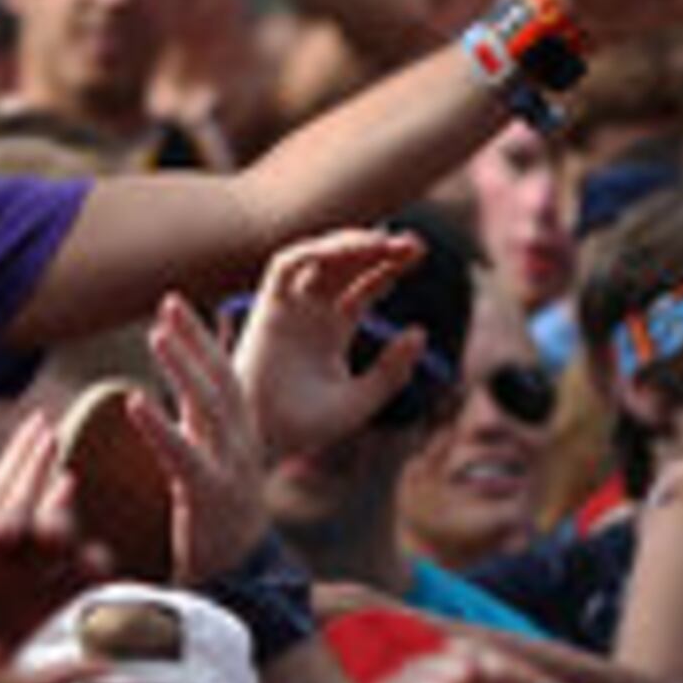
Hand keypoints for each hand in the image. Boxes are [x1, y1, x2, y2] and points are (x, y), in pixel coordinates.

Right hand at [0, 415, 99, 682]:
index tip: (92, 563)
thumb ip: (52, 678)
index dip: (90, 562)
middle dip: (60, 515)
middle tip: (61, 509)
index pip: (74, 572)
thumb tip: (111, 670)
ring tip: (32, 472)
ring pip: (9, 507)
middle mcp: (9, 575)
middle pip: (48, 528)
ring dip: (24, 485)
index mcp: (32, 607)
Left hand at [126, 294, 269, 581]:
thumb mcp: (212, 458)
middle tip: (168, 302)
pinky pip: (184, 456)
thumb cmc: (217, 515)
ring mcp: (230, 470)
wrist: (239, 579)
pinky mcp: (209, 499)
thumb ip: (202, 419)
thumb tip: (190, 383)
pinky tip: (135, 401)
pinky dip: (160, 425)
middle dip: (196, 339)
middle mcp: (240, 445)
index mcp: (238, 434)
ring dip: (184, 367)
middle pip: (221, 380)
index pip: (224, 373)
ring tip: (157, 334)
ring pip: (210, 408)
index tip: (174, 302)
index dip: (202, 337)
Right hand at [229, 229, 426, 462]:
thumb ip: (392, 371)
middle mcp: (312, 313)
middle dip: (378, 250)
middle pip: (347, 266)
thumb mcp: (360, 401)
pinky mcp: (267, 308)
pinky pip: (285, 266)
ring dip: (350, 244)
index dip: (389, 267)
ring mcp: (290, 308)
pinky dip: (312, 251)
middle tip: (413, 243)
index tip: (418, 254)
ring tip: (384, 242)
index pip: (365, 286)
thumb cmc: (305, 428)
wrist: (262, 440)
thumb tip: (420, 332)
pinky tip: (346, 250)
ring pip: (319, 259)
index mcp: (333, 331)